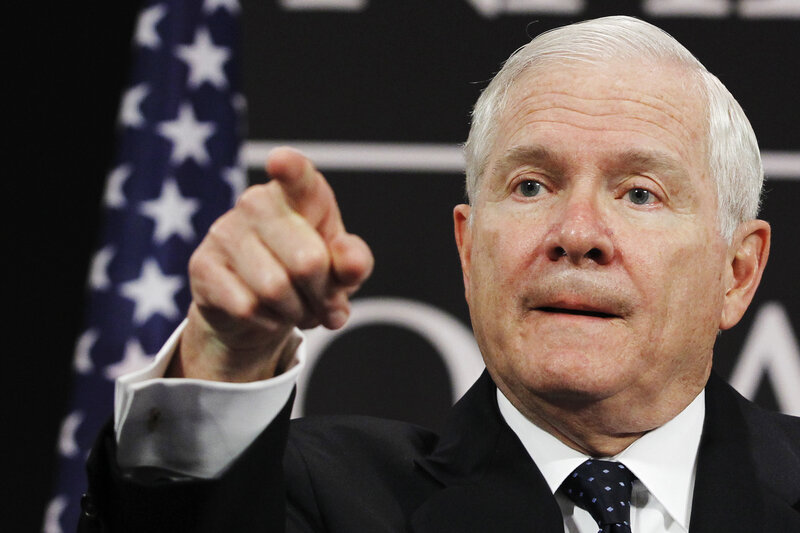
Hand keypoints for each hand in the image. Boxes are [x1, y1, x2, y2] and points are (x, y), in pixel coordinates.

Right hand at [169, 147, 373, 381]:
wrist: (258, 309)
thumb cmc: (307, 277)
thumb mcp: (341, 271)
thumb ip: (354, 263)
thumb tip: (352, 263)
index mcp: (299, 193)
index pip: (297, 175)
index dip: (290, 168)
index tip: (280, 160)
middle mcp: (257, 201)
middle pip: (307, 262)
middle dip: (322, 295)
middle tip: (322, 303)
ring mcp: (225, 230)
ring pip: (275, 289)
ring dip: (295, 312)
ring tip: (295, 308)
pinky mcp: (202, 264)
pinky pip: (247, 307)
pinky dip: (267, 321)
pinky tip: (265, 313)